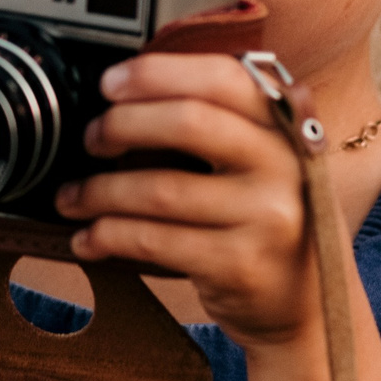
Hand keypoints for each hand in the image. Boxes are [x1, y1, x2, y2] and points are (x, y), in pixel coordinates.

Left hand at [53, 53, 316, 346]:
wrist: (309, 308)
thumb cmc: (267, 226)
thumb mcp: (265, 166)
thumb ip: (222, 126)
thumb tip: (128, 98)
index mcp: (287, 127)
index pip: (223, 77)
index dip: (158, 73)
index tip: (110, 83)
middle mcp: (286, 165)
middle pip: (189, 122)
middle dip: (123, 125)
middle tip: (91, 139)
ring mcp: (267, 216)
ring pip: (161, 188)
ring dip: (101, 190)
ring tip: (72, 198)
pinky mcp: (240, 265)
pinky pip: (156, 240)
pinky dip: (110, 236)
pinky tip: (89, 238)